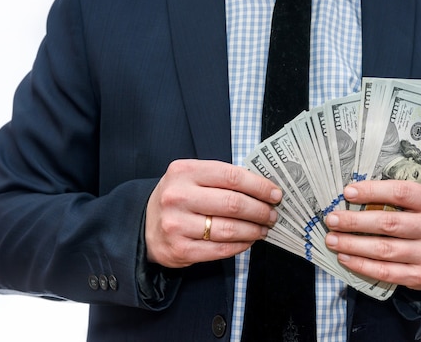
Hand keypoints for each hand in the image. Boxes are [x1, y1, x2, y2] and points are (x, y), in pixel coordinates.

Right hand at [145, 159, 281, 267]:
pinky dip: (240, 246)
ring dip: (254, 230)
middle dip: (260, 210)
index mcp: (185, 171)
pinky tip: (248, 240)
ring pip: (229, 229)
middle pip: (233, 203)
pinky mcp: (180, 249)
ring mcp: (176, 224)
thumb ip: (222, 178)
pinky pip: (220, 250)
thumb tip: (264, 188)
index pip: (232, 176)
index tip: (275, 194)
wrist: (145, 225)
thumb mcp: (193, 177)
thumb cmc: (179, 198)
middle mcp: (178, 196)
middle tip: (272, 214)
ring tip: (263, 229)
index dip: (259, 186)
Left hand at [324, 180, 420, 290]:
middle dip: (354, 221)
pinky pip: (385, 271)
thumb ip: (394, 198)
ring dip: (352, 244)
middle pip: (388, 223)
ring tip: (332, 239)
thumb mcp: (420, 203)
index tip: (347, 193)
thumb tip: (351, 195)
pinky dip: (361, 264)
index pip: (401, 192)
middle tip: (332, 219)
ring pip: (383, 249)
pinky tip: (345, 257)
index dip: (372, 191)